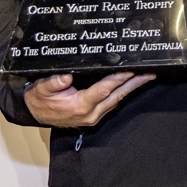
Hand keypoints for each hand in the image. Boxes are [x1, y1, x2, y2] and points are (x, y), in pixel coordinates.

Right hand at [24, 72, 154, 127]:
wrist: (36, 114)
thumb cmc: (40, 100)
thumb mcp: (41, 89)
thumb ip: (53, 83)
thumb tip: (66, 77)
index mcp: (79, 106)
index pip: (104, 90)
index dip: (118, 79)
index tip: (131, 70)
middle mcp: (90, 113)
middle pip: (117, 96)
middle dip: (134, 84)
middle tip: (149, 74)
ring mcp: (94, 116)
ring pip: (117, 100)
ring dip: (131, 88)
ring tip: (145, 77)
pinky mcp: (94, 116)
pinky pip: (112, 103)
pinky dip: (122, 93)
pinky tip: (129, 85)